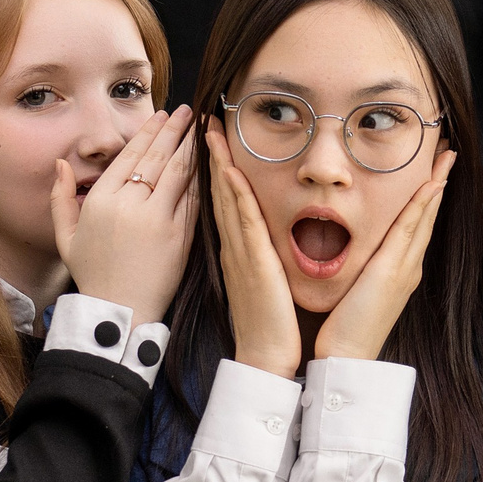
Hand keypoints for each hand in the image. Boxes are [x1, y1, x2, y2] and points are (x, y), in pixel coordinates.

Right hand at [56, 106, 197, 320]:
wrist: (120, 311)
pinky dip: (201, 177)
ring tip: (201, 126)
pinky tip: (208, 161)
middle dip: (174, 130)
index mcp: (101, 201)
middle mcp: (130, 205)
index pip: (130, 156)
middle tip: (187, 111)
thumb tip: (60, 164)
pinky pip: (192, 198)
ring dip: (191, 145)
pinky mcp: (180, 235)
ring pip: (178, 172)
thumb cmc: (92, 274)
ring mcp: (158, 219)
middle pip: (156, 157)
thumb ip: (59, 198)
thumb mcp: (65, 237)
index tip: (162, 117)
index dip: (148, 133)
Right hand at [208, 124, 302, 378]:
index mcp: (240, 251)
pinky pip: (242, 221)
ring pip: (226, 200)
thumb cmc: (273, 324)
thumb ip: (268, 257)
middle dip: (213, 157)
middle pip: (219, 193)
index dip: (221, 169)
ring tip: (211, 132)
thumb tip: (275, 238)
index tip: (218, 140)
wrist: (267, 357)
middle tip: (207, 123)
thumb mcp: (270, 281)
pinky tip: (230, 170)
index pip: (228, 201)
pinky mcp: (252, 262)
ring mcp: (240, 253)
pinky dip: (235, 193)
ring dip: (218, 164)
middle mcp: (235, 247)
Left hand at [314, 151, 454, 362]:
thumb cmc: (346, 327)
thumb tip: (359, 250)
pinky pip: (410, 230)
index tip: (432, 168)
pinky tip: (431, 184)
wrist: (348, 356)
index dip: (427, 195)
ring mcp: (405, 268)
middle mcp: (408, 266)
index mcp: (400, 269)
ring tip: (446, 156)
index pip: (416, 223)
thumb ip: (363, 268)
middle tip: (447, 151)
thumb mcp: (357, 288)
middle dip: (439, 181)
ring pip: (424, 218)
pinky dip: (422, 206)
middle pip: (428, 216)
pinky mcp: (394, 272)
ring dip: (436, 184)